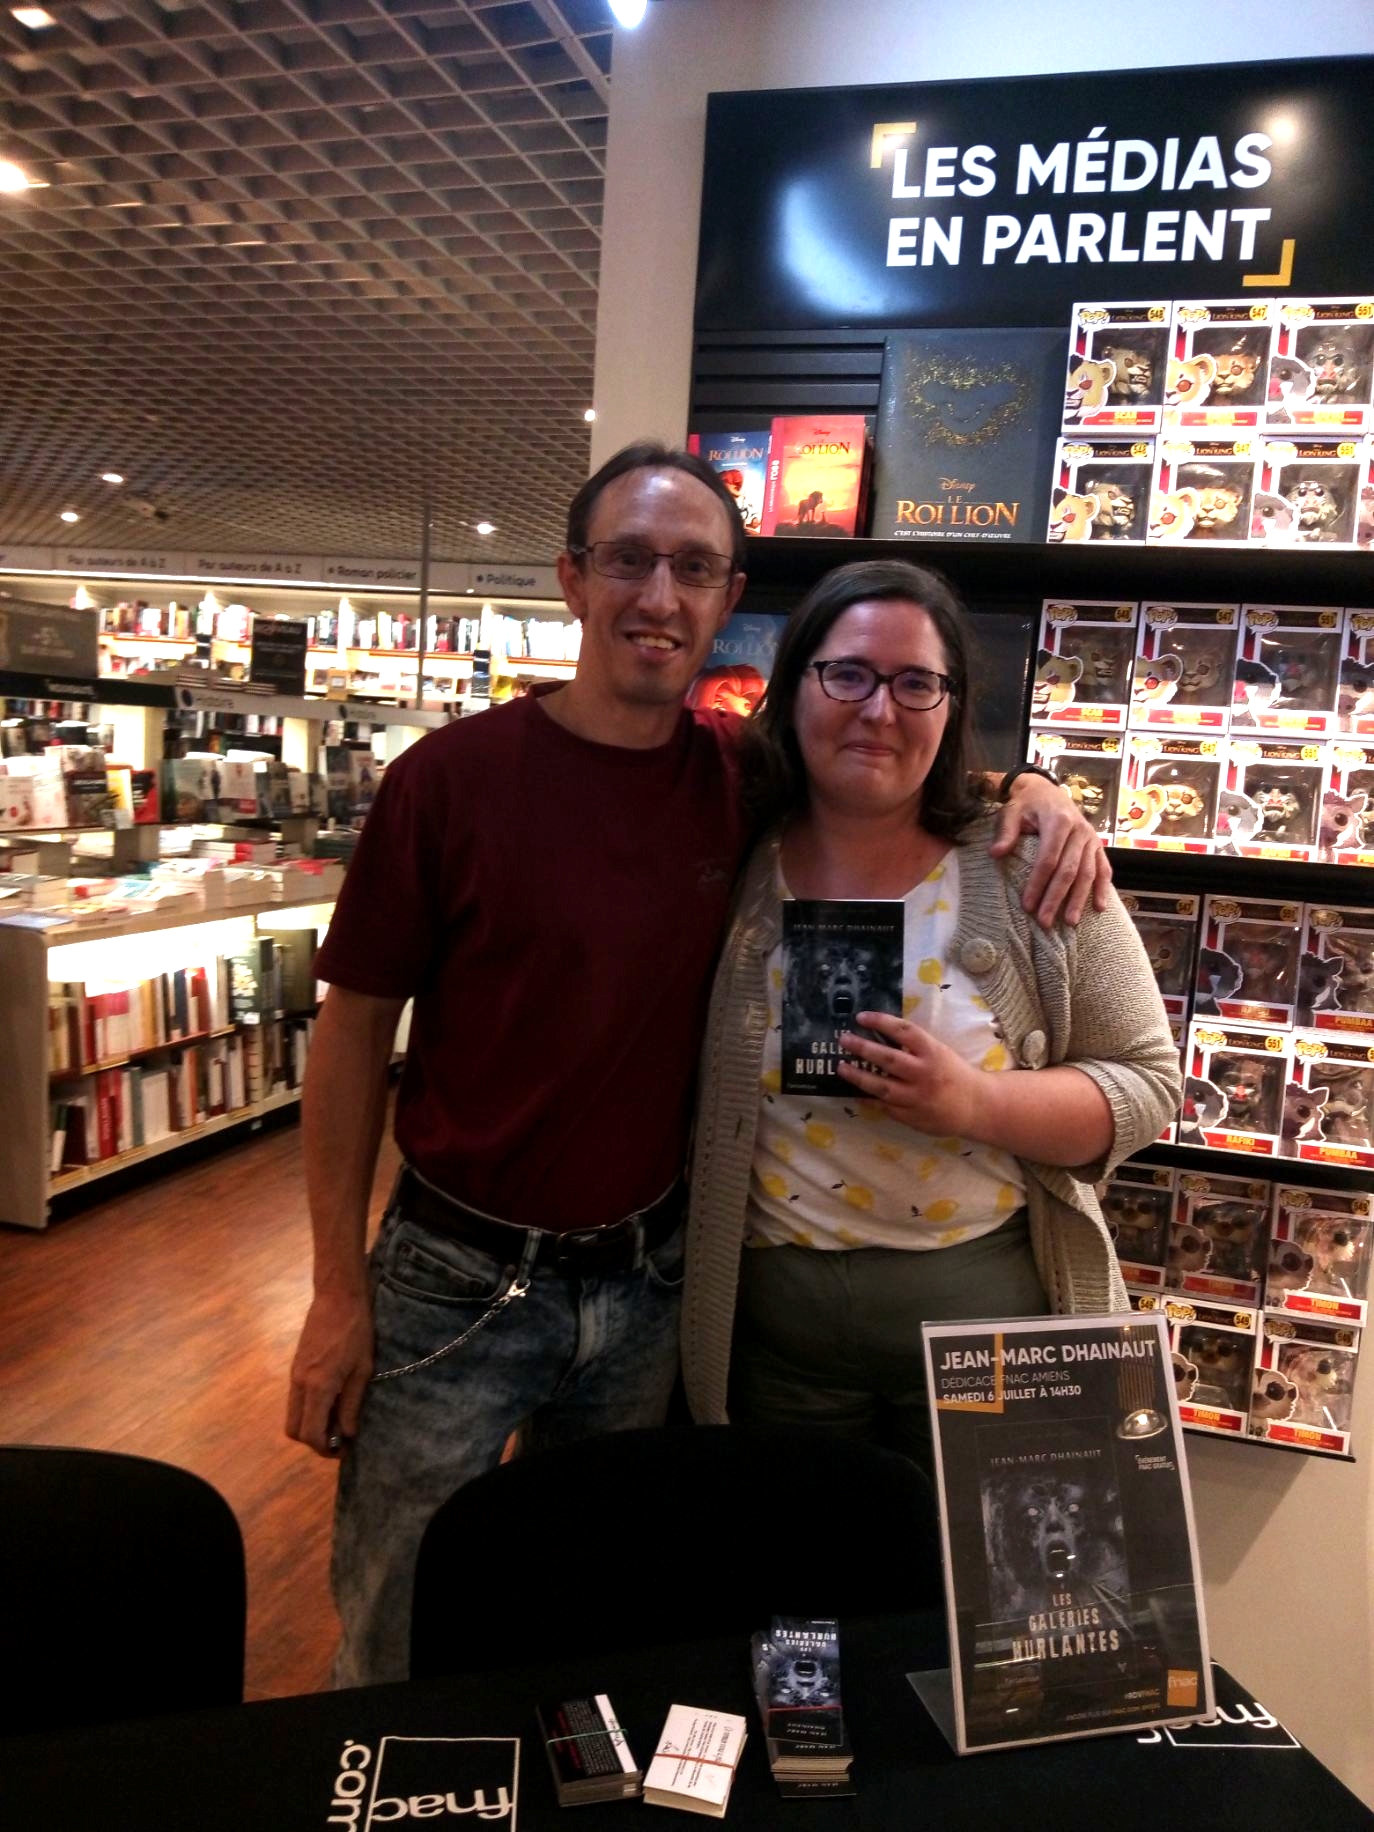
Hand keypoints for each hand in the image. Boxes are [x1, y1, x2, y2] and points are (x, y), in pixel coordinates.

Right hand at [286, 1289, 374, 1457]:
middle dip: (314, 1441)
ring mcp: (294, 1375)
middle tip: (338, 1438)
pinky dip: (309, 1409)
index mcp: (318, 1387)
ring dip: (311, 1425)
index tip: (344, 1449)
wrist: (338, 1297)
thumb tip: (347, 1434)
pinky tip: (332, 1400)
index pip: (311, 1434)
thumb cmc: (357, 1332)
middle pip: (294, 1430)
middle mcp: (300, 1384)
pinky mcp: (295, 1367)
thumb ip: (352, 1404)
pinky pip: (296, 1399)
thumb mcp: (362, 1370)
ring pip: (292, 1415)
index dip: (325, 1449)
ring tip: (337, 1420)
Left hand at [836, 1012, 981, 1137]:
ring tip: (841, 1067)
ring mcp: (917, 1097)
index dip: (881, 1021)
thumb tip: (880, 1033)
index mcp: (933, 1052)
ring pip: (882, 1087)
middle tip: (843, 1039)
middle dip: (863, 1048)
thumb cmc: (954, 1073)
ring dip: (858, 1076)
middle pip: (888, 1058)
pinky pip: (884, 1107)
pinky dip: (868, 1099)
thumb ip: (914, 1046)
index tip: (861, 1017)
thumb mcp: (939, 1052)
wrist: (976, 1106)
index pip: (904, 1031)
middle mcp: (924, 1073)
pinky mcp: (911, 1116)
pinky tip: (855, 1091)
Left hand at [990, 773, 1110, 927]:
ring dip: (1079, 899)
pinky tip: (1099, 908)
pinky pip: (1103, 868)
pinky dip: (1102, 888)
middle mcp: (1079, 830)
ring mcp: (1091, 838)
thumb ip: (1006, 832)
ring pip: (1088, 873)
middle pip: (1068, 870)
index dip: (1038, 883)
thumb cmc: (1026, 804)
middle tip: (1045, 921)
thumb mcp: (1012, 812)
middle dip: (1056, 898)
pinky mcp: (1097, 845)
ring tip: (1070, 922)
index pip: (1048, 859)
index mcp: (1058, 821)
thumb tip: (995, 854)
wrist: (1045, 790)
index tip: (1027, 905)